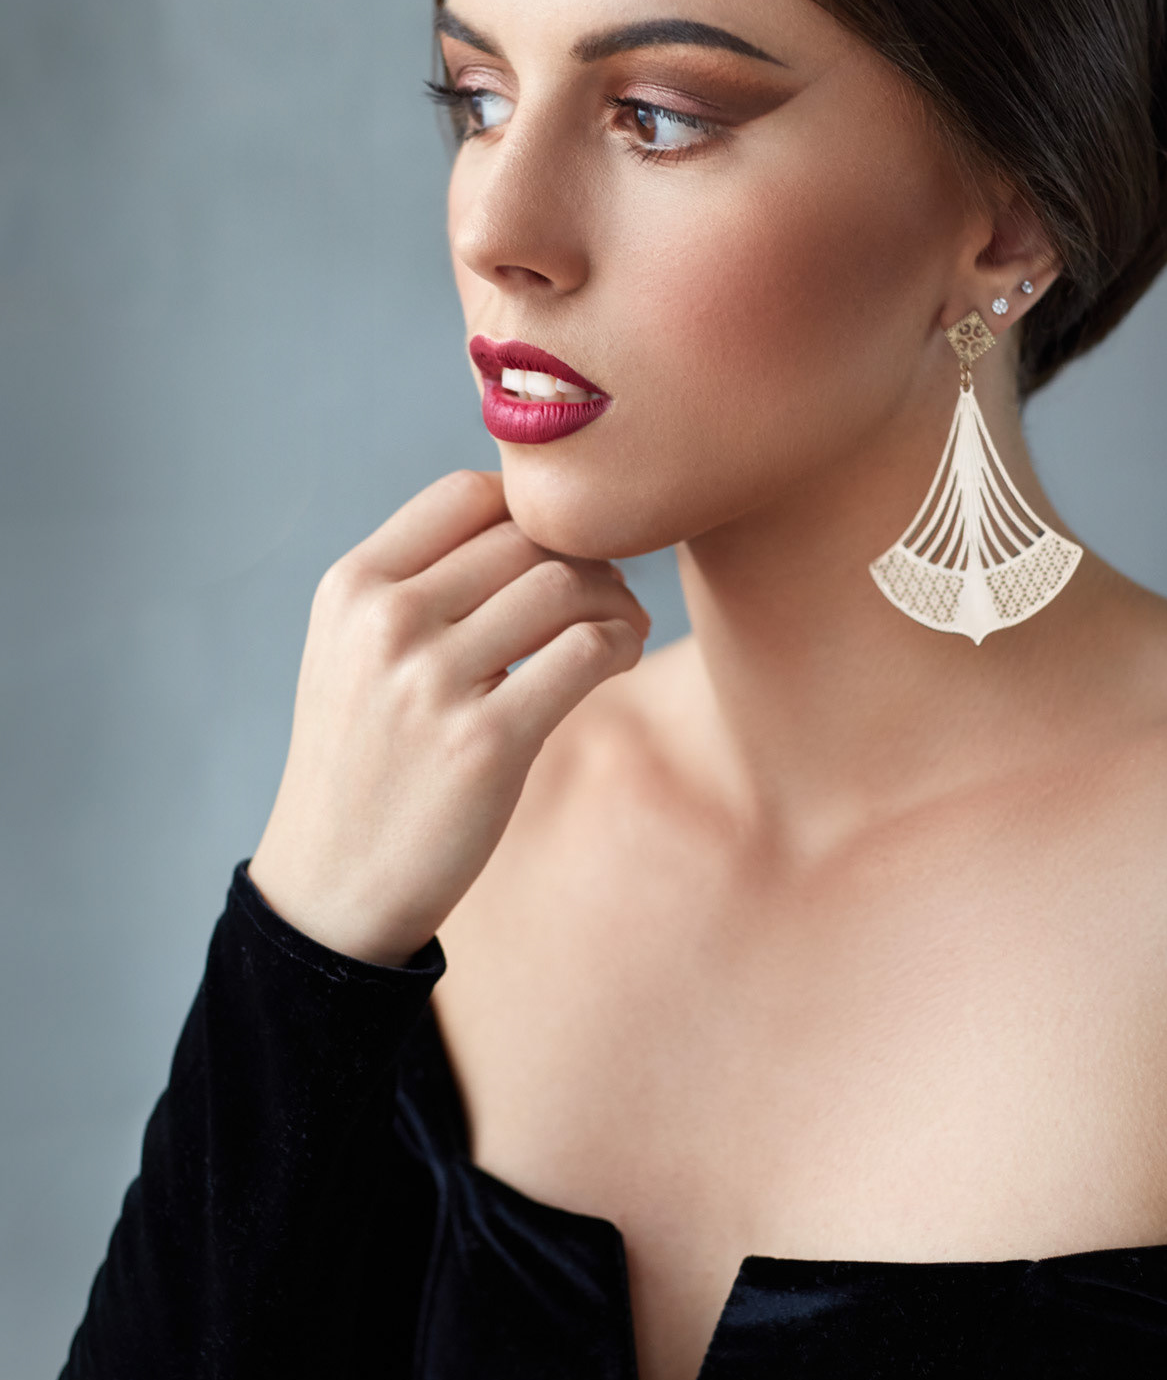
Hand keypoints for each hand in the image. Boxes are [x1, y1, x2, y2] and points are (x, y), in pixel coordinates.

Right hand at [247, 470, 648, 965]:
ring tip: (620, 629)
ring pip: (563, 584)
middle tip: (609, 594)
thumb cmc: (363, 760)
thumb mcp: (351, 651)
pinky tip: (620, 659)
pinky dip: (622, 642)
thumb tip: (527, 523)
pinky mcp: (486, 741)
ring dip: (615, 599)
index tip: (557, 552)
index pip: (467, 495)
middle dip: (585, 557)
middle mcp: (386, 622)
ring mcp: (434, 681)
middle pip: (526, 538)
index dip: (532, 513)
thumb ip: (417, 583)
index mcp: (352, 587)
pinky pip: (586, 651)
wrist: (332, 884)